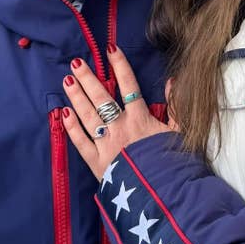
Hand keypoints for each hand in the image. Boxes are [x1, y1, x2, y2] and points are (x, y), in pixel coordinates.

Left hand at [62, 45, 171, 179]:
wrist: (163, 195)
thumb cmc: (173, 164)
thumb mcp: (180, 133)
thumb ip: (176, 107)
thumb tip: (172, 81)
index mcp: (141, 119)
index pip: (129, 85)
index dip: (119, 65)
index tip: (109, 49)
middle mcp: (120, 127)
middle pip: (101, 98)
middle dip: (88, 78)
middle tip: (75, 62)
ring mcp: (106, 144)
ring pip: (88, 116)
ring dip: (76, 97)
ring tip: (67, 81)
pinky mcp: (97, 162)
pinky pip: (81, 142)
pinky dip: (72, 127)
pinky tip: (64, 114)